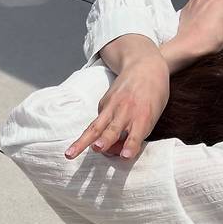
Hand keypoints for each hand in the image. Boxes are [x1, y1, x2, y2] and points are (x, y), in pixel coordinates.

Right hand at [65, 43, 169, 159]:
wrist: (145, 67)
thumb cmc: (153, 98)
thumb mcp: (152, 119)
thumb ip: (136, 136)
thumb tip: (116, 153)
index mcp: (143, 117)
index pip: (136, 135)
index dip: (130, 146)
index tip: (125, 156)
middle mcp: (126, 112)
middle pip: (112, 130)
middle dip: (104, 140)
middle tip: (97, 148)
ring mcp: (112, 107)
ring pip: (95, 128)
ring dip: (82, 141)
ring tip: (69, 154)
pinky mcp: (103, 103)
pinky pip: (97, 123)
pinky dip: (93, 136)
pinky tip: (91, 140)